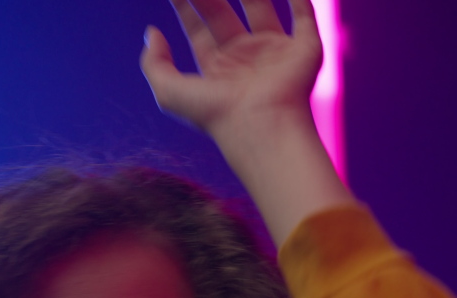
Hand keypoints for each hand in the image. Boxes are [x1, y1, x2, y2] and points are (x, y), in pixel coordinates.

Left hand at [140, 0, 322, 145]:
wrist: (262, 126)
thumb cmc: (217, 115)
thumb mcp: (170, 93)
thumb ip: (154, 64)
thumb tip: (152, 32)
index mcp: (218, 71)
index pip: (198, 30)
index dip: (185, 6)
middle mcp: (245, 61)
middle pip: (223, 13)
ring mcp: (275, 54)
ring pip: (261, 6)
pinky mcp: (304, 51)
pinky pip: (304, 16)